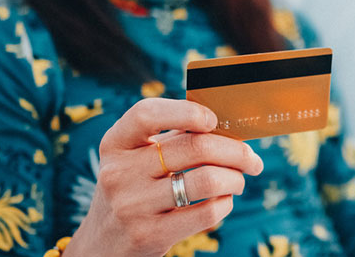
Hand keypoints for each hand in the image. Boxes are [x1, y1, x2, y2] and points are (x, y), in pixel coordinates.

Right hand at [62, 98, 264, 256]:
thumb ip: (170, 139)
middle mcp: (119, 172)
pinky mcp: (150, 234)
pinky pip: (207, 212)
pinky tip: (223, 201)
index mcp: (115, 144)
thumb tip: (226, 124)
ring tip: (237, 182)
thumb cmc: (133, 190)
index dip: (187, 112)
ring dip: (235, 179)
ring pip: (208, 180)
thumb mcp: (135, 160)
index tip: (213, 120)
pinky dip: (225, 203)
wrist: (103, 244)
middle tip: (251, 160)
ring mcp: (132, 205)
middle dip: (236, 152)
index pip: (147, 113)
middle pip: (195, 147)